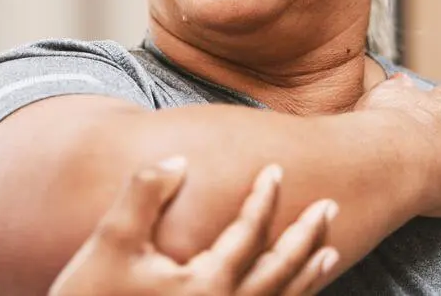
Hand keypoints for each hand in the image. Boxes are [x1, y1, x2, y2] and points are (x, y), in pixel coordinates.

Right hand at [49, 158, 339, 295]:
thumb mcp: (111, 243)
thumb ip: (144, 195)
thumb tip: (178, 159)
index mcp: (206, 284)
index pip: (249, 231)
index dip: (264, 197)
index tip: (275, 170)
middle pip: (282, 268)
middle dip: (307, 235)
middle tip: (329, 206)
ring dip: (309, 273)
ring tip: (329, 250)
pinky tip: (292, 294)